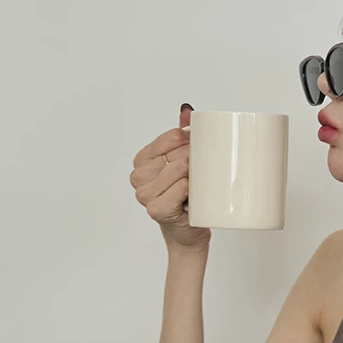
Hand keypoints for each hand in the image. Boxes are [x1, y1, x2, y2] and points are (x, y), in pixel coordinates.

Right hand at [129, 107, 210, 250]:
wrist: (189, 232)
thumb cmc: (186, 198)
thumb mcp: (183, 163)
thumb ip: (181, 136)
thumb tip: (186, 110)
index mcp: (142, 160)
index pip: (171, 137)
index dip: (191, 141)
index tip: (200, 150)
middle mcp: (139, 176)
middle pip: (176, 153)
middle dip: (196, 158)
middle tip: (203, 171)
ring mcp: (145, 194)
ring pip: (179, 169)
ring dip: (196, 175)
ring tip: (200, 185)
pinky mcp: (156, 209)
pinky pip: (180, 188)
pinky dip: (190, 189)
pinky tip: (193, 194)